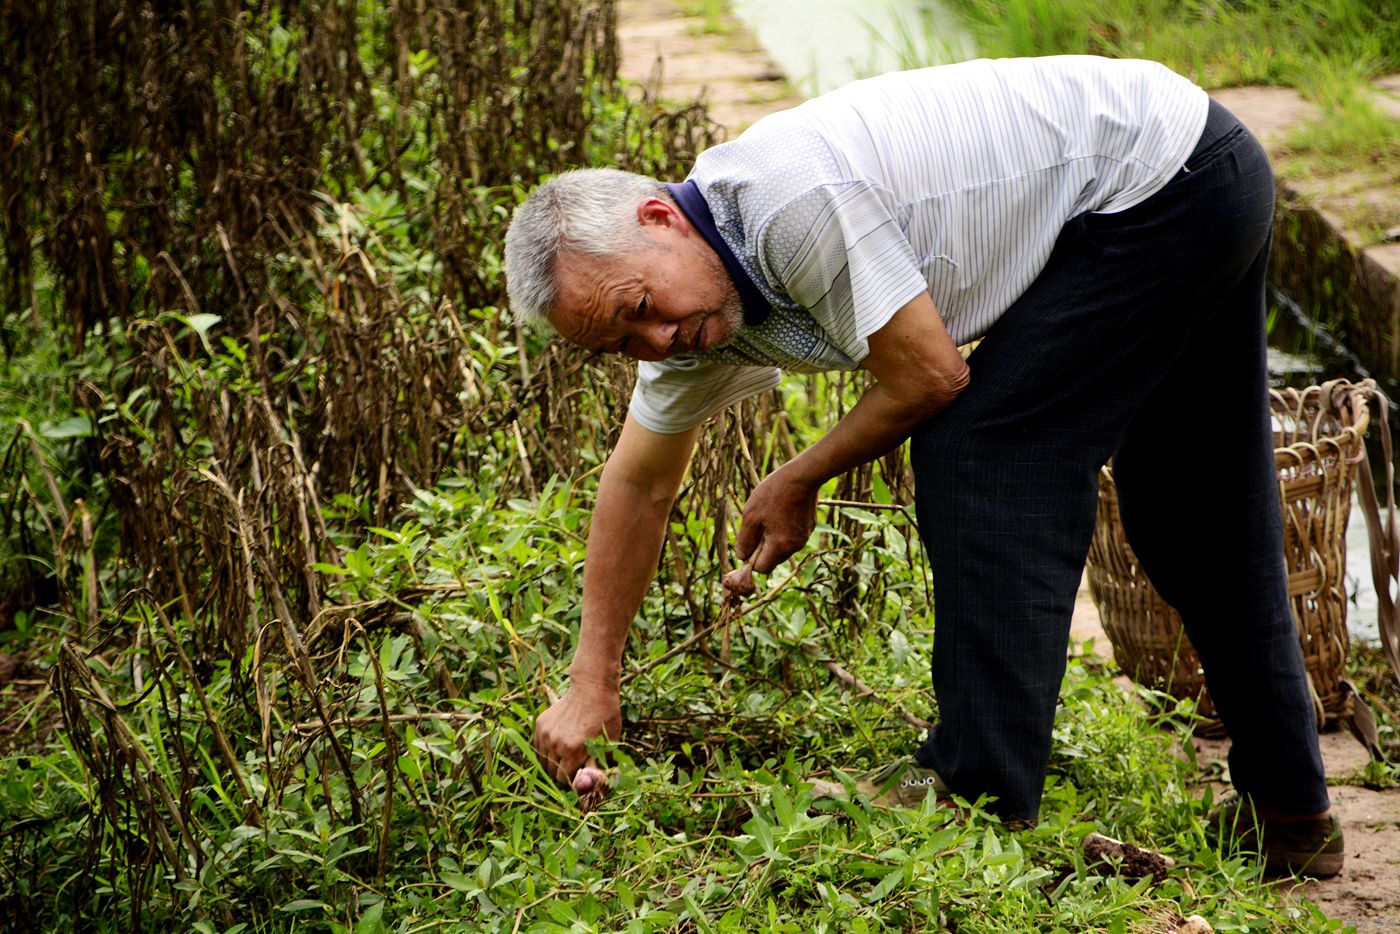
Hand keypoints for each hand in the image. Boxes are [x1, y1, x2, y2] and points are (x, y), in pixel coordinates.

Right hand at [533, 680, 620, 786]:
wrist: (592, 689)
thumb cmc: (605, 718)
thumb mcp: (608, 744)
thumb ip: (597, 767)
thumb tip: (590, 785)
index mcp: (573, 751)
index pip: (563, 779)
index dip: (570, 781)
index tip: (577, 776)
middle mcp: (556, 743)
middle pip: (551, 772)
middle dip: (561, 773)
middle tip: (573, 766)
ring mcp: (546, 733)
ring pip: (543, 760)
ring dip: (553, 762)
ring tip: (566, 754)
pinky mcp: (540, 724)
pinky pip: (539, 746)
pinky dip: (546, 750)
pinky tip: (559, 744)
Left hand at [727, 467, 818, 594]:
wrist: (801, 475)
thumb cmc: (773, 494)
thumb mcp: (751, 516)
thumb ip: (745, 541)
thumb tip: (742, 557)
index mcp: (780, 546)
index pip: (762, 568)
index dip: (751, 559)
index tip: (748, 542)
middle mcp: (795, 546)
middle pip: (773, 559)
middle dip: (762, 548)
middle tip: (757, 526)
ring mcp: (804, 536)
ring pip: (783, 548)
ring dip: (773, 538)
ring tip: (769, 515)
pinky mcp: (809, 527)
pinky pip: (792, 536)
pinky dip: (784, 530)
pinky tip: (781, 510)